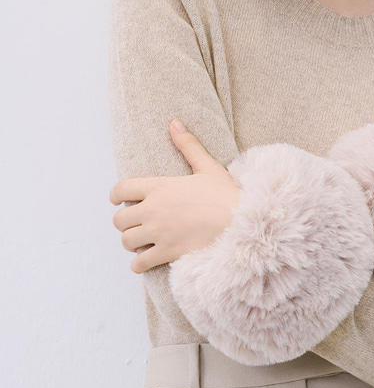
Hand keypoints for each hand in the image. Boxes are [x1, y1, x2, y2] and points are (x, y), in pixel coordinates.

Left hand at [109, 119, 242, 273]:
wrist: (243, 222)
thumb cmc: (226, 194)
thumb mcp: (207, 166)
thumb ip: (188, 145)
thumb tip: (175, 122)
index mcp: (159, 187)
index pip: (120, 189)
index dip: (116, 195)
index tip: (119, 200)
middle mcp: (153, 210)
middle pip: (119, 220)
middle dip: (126, 222)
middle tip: (137, 223)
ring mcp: (159, 233)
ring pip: (126, 242)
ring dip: (132, 242)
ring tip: (142, 242)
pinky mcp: (167, 253)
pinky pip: (139, 264)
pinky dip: (139, 265)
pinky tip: (146, 261)